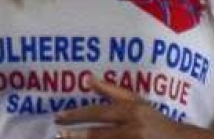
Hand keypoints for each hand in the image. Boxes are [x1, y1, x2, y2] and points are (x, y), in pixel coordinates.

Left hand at [55, 76, 195, 138]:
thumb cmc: (155, 119)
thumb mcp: (137, 102)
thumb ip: (112, 91)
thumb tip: (87, 79)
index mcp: (132, 112)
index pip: (99, 113)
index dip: (77, 115)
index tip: (58, 117)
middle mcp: (133, 129)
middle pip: (99, 134)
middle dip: (76, 135)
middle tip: (58, 134)